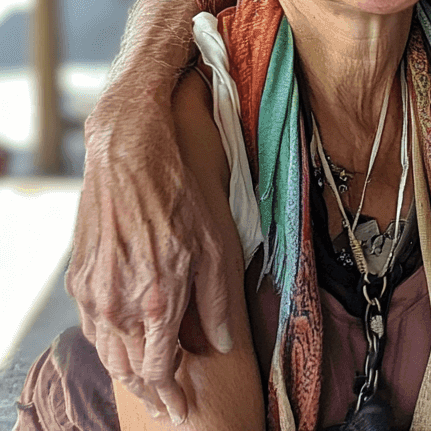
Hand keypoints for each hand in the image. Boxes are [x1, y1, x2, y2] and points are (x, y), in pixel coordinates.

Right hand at [66, 100, 232, 423]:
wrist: (130, 153)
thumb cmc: (179, 193)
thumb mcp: (216, 244)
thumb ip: (218, 300)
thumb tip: (221, 342)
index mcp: (156, 300)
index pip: (158, 370)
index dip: (171, 394)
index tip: (182, 409)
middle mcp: (118, 303)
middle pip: (128, 369)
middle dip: (148, 390)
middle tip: (165, 403)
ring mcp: (93, 291)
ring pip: (107, 351)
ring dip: (126, 369)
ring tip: (146, 379)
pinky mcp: (80, 275)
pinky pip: (93, 324)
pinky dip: (109, 341)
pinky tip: (123, 338)